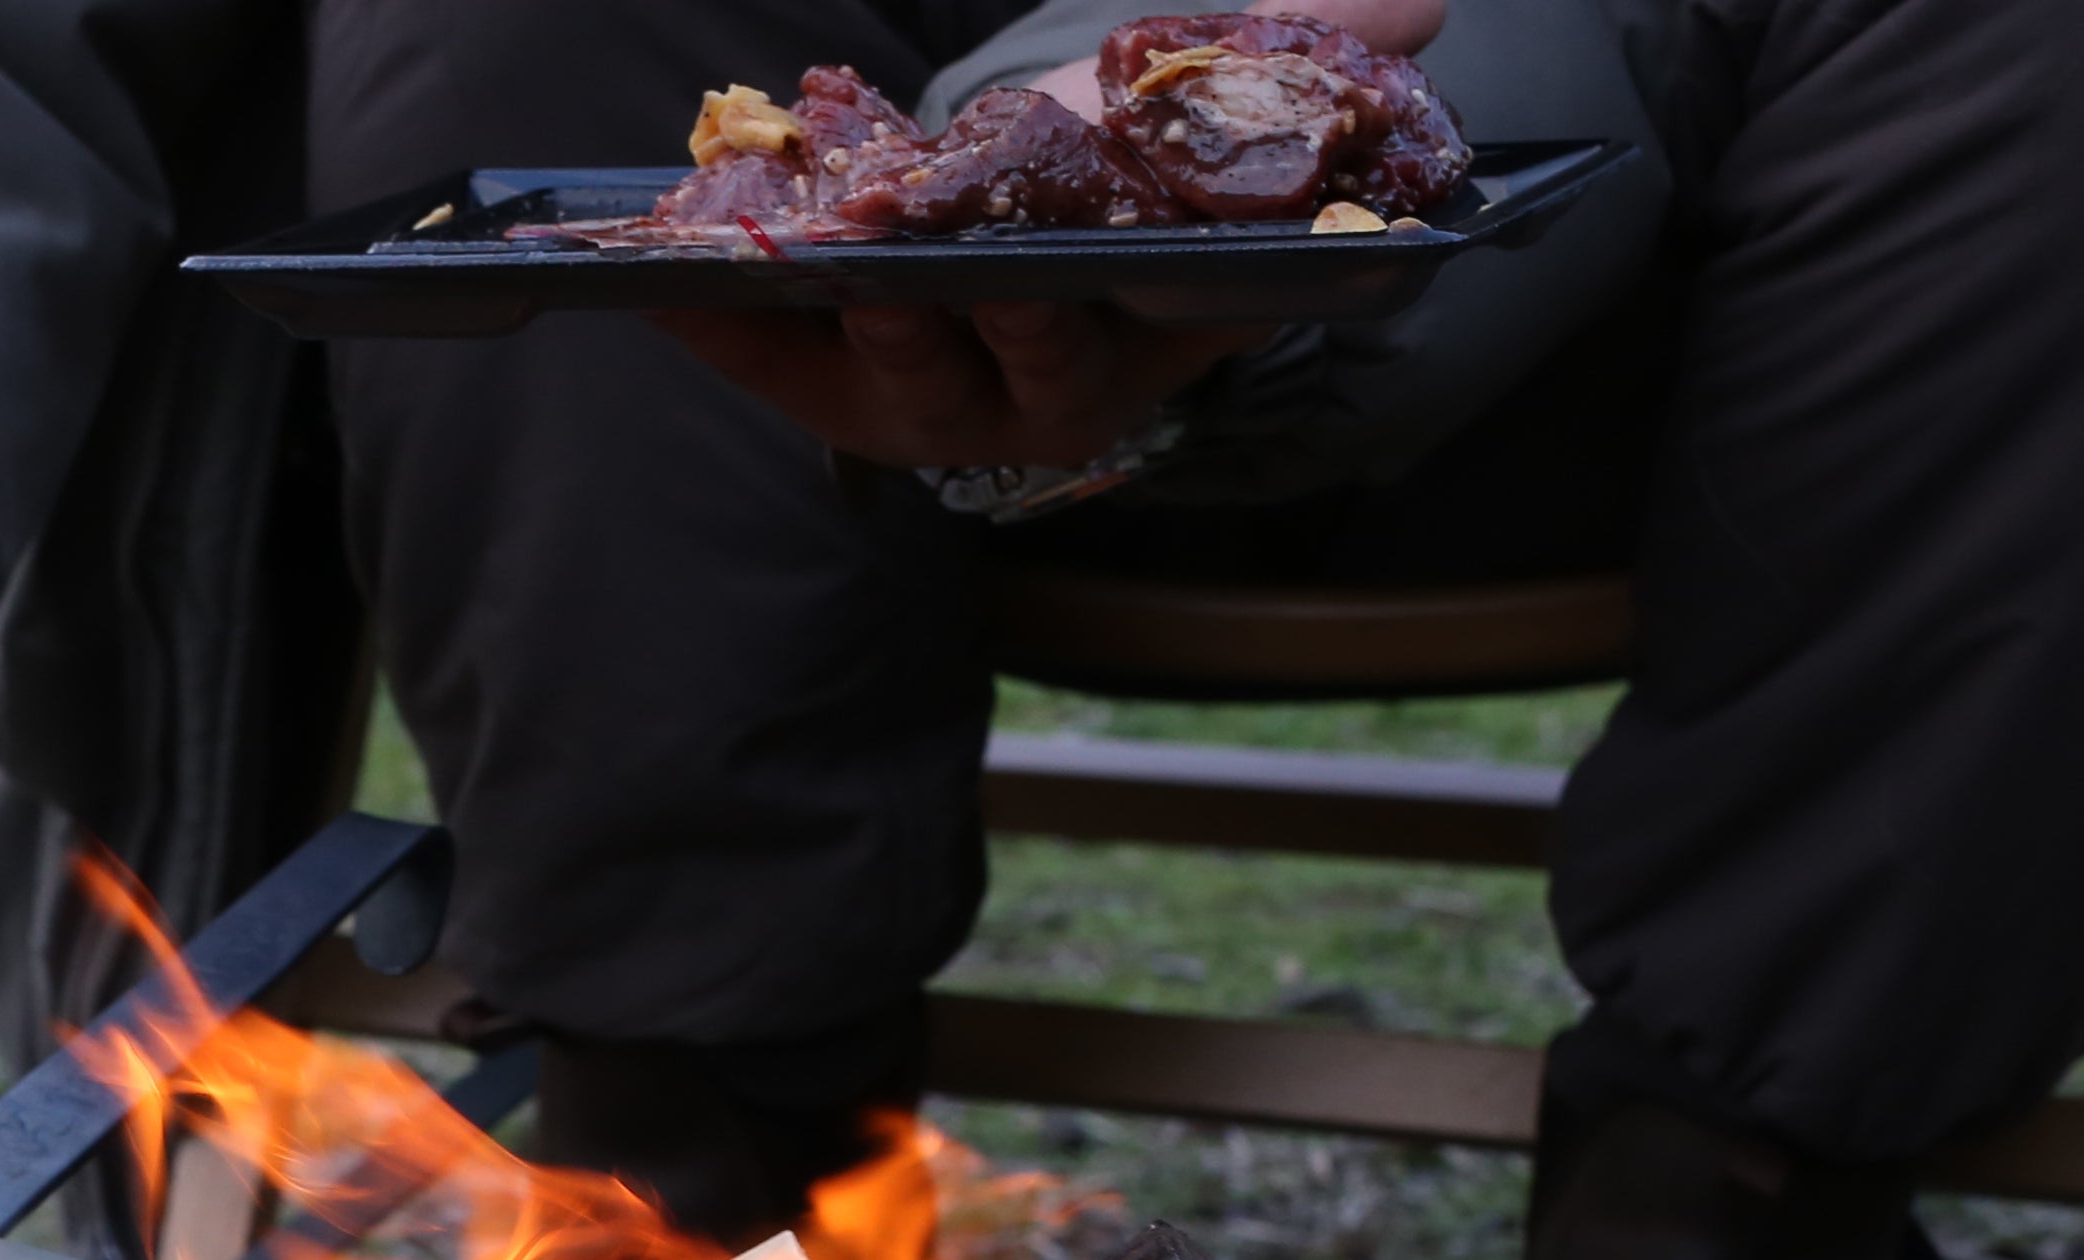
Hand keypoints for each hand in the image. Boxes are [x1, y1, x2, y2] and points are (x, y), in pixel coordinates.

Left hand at [652, 0, 1438, 474]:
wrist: (1037, 220)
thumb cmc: (1136, 171)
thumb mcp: (1217, 111)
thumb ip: (1307, 56)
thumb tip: (1424, 0)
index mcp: (1148, 342)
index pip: (1112, 332)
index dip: (1065, 303)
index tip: (1031, 271)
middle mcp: (1040, 390)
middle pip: (994, 362)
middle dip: (944, 319)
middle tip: (897, 276)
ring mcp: (931, 396)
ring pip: (876, 369)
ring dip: (825, 315)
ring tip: (778, 259)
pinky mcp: (833, 384)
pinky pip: (768, 362)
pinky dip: (716, 321)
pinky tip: (659, 277)